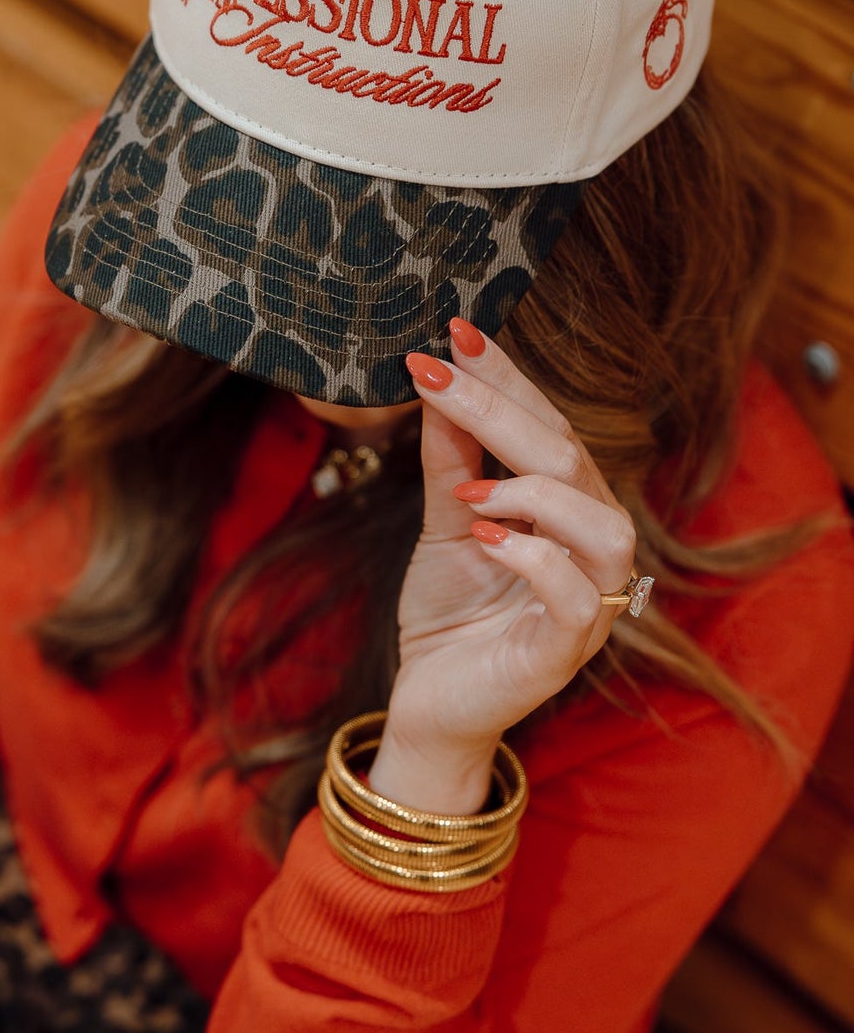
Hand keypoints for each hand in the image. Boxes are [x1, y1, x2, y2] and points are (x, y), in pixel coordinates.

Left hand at [368, 318, 637, 811]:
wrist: (432, 703)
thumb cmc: (450, 611)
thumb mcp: (444, 520)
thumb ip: (450, 457)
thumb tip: (437, 376)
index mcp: (568, 508)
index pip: (548, 424)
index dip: (507, 375)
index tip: (456, 330)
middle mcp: (591, 547)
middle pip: (572, 459)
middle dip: (502, 408)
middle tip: (437, 372)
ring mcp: (588, 603)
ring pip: (601, 526)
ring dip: (533, 490)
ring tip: (471, 487)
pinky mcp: (566, 652)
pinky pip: (576, 598)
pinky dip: (531, 558)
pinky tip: (484, 536)